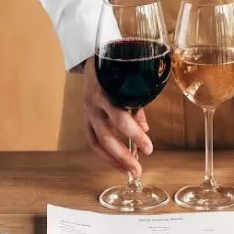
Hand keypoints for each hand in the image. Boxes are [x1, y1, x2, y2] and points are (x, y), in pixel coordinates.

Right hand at [82, 59, 152, 178]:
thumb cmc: (116, 71)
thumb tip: (145, 129)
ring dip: (113, 160)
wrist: (93, 60)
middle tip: (138, 170)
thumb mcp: (128, 83)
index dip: (134, 135)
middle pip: (107, 137)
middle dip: (123, 156)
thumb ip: (136, 106)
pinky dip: (104, 155)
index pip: (120, 119)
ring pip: (97, 143)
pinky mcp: (84, 119)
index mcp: (105, 93)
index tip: (148, 149)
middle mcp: (93, 106)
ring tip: (128, 172)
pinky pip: (92, 141)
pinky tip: (116, 164)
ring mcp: (87, 113)